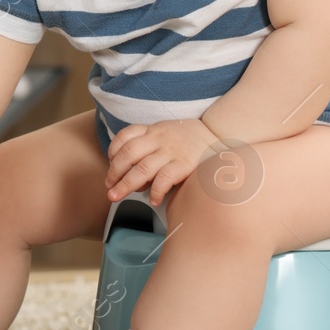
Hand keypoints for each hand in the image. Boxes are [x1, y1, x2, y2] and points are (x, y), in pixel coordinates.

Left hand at [104, 118, 220, 205]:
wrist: (220, 136)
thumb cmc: (190, 140)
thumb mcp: (167, 133)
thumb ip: (150, 146)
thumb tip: (133, 175)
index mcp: (154, 130)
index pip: (126, 136)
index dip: (113, 150)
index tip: (110, 164)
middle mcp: (160, 139)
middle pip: (128, 154)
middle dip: (114, 172)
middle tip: (109, 188)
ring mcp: (172, 151)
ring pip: (142, 168)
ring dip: (126, 184)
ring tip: (116, 196)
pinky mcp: (185, 165)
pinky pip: (164, 179)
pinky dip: (155, 191)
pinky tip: (154, 200)